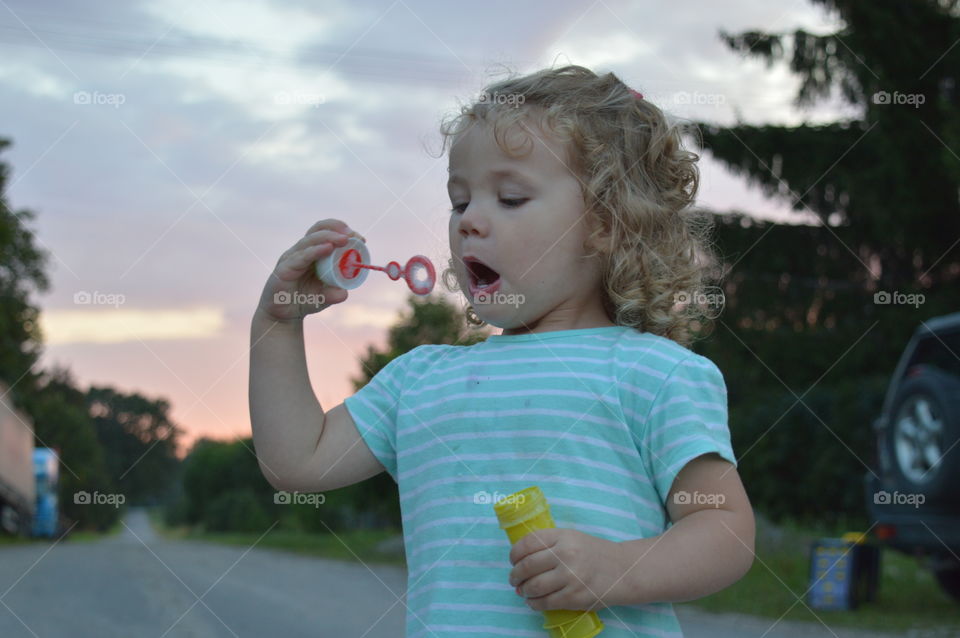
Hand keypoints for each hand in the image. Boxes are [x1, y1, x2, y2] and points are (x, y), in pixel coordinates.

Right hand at [256, 218, 365, 322]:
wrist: (283, 316)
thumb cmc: (304, 300)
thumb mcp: (325, 297)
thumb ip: (334, 293)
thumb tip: (344, 293)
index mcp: (311, 252)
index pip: (325, 232)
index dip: (341, 230)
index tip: (360, 238)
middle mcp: (300, 251)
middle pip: (317, 230)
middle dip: (336, 228)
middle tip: (352, 235)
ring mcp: (291, 258)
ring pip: (309, 240)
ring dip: (328, 237)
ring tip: (344, 239)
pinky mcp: (284, 269)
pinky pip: (301, 257)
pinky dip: (315, 251)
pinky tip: (328, 248)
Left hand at [508, 528, 625, 611]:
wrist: (622, 570)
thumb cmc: (593, 553)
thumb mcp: (572, 538)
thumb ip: (549, 543)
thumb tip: (519, 560)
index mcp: (563, 536)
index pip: (528, 543)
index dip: (514, 553)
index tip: (512, 560)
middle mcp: (566, 555)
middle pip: (527, 566)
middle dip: (515, 575)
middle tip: (513, 579)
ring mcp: (571, 577)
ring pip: (534, 586)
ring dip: (523, 590)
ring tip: (523, 591)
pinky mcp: (575, 597)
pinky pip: (546, 602)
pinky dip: (534, 603)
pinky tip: (533, 601)